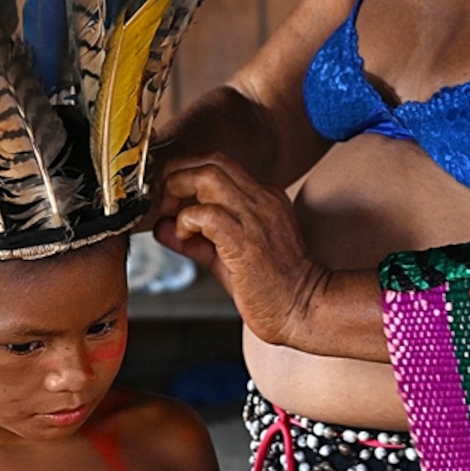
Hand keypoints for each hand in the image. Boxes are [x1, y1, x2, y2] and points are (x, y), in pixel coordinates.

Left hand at [153, 154, 332, 350]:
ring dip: (179, 190)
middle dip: (177, 174)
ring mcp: (256, 216)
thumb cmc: (272, 288)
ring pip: (208, 176)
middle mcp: (261, 199)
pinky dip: (187, 221)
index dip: (186, 174)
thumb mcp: (227, 257)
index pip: (218, 165)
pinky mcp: (246, 240)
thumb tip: (163, 228)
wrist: (306, 309)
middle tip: (163, 201)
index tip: (168, 196)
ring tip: (171, 215)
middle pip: (210, 161)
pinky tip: (185, 237)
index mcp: (263, 198)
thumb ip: (195, 240)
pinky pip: (208, 214)